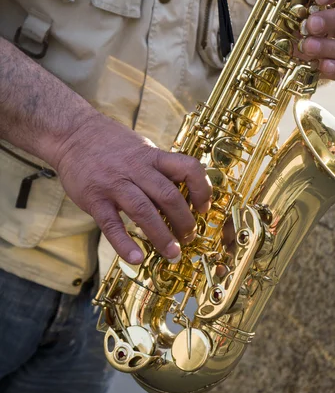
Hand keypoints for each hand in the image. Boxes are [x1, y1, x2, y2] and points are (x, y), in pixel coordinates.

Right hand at [53, 114, 212, 264]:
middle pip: (168, 196)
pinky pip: (111, 224)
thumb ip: (159, 170)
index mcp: (152, 156)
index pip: (188, 168)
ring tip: (172, 253)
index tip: (204, 208)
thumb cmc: (112, 145)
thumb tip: (182, 197)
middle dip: (184, 222)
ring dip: (162, 236)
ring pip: (144, 211)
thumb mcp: (141, 149)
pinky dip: (124, 243)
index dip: (202, 189)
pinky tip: (136, 258)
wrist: (72, 134)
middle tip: (189, 237)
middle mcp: (136, 169)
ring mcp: (114, 184)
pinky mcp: (94, 199)